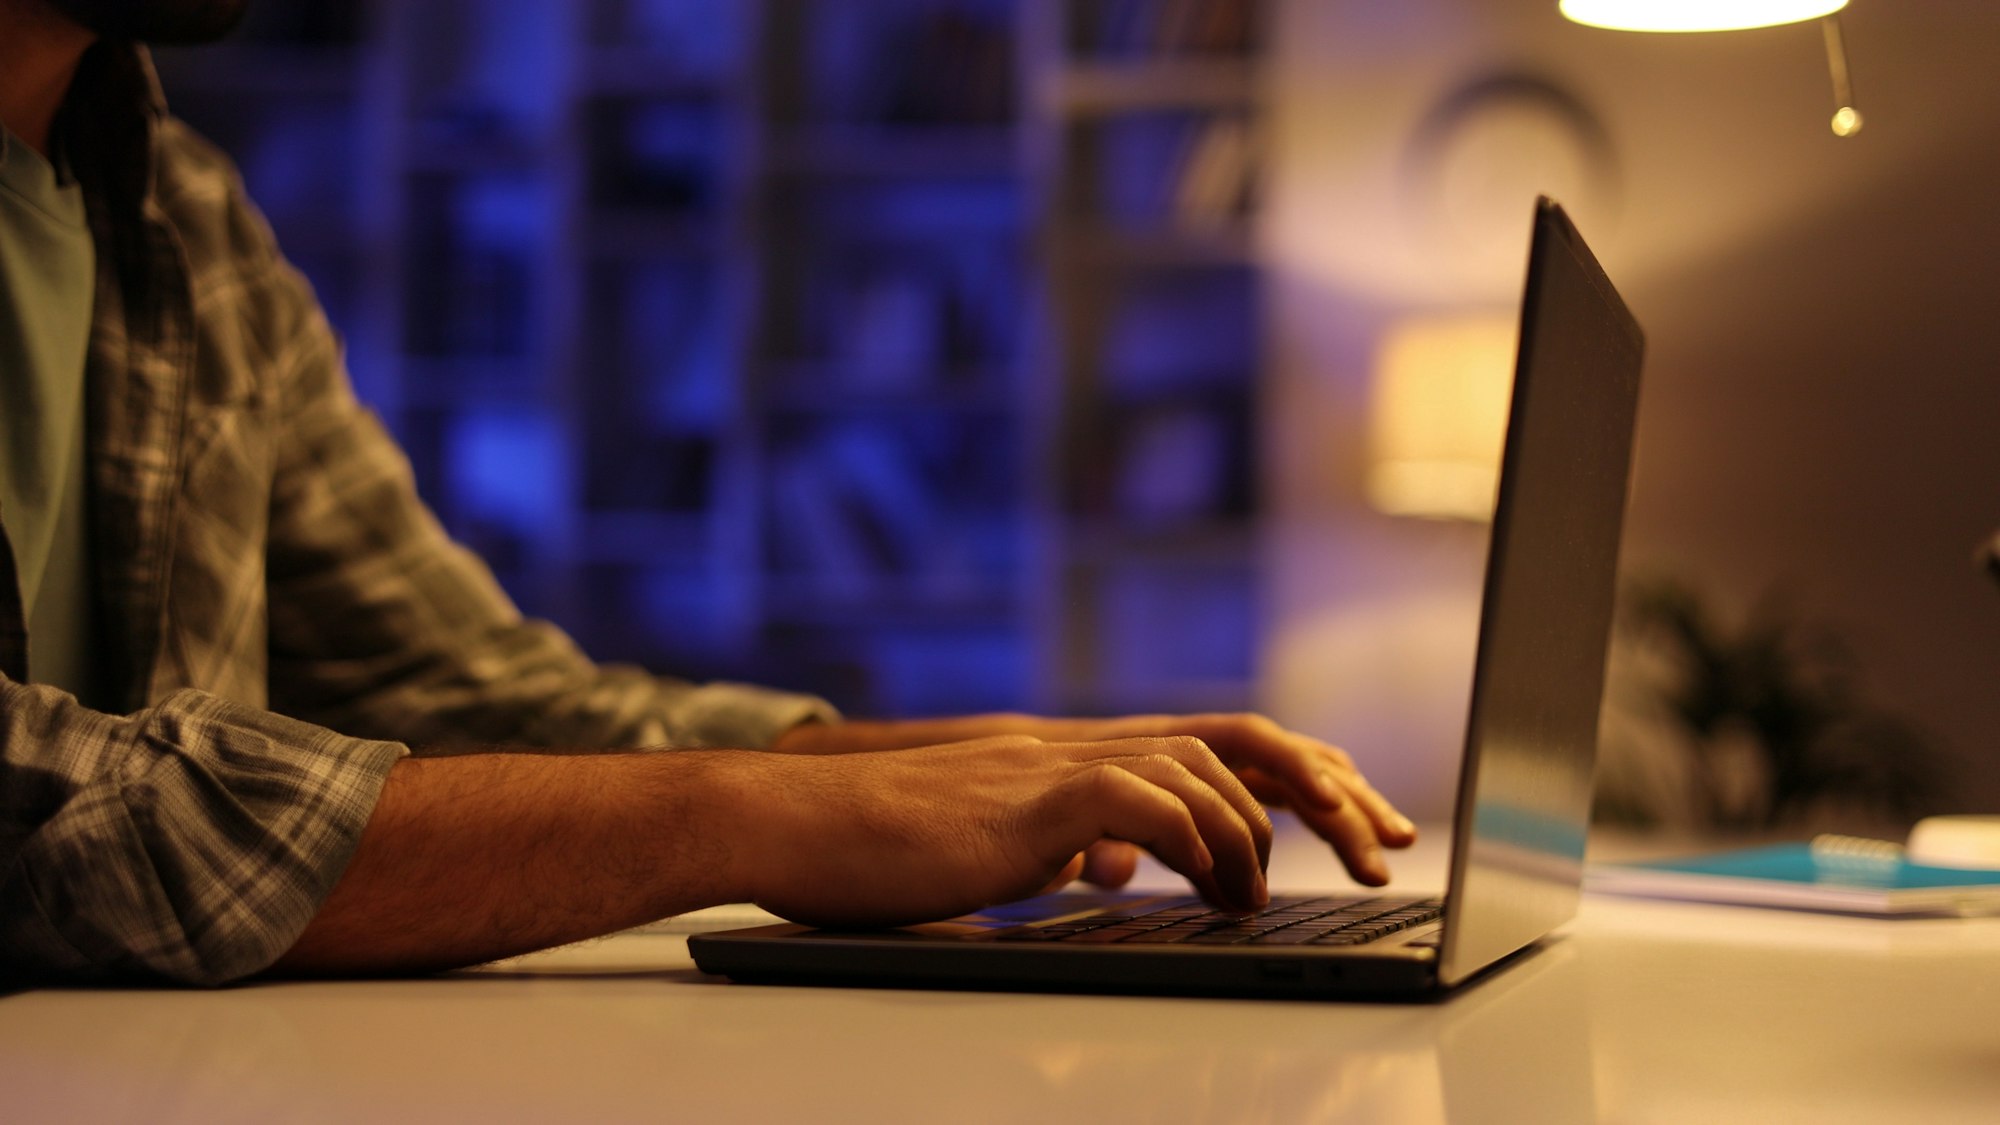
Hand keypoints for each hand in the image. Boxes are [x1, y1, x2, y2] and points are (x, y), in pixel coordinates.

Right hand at [776, 712, 1414, 886]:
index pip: (1213, 742)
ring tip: (1264, 897)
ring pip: (1200, 764)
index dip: (1295, 773)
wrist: (793, 824)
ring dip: (1255, 830)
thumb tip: (1110, 864)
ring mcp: (1054, 764)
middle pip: (1234, 738)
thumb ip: (1061, 842)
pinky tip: (1206, 883)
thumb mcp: (996, 849)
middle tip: (1377, 845)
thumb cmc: (878, 847)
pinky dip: (1190, 838)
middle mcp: (1079, 745)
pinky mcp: (1028, 799)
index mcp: (1078, 757)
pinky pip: (1139, 801)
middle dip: (1321, 788)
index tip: (1357, 816)